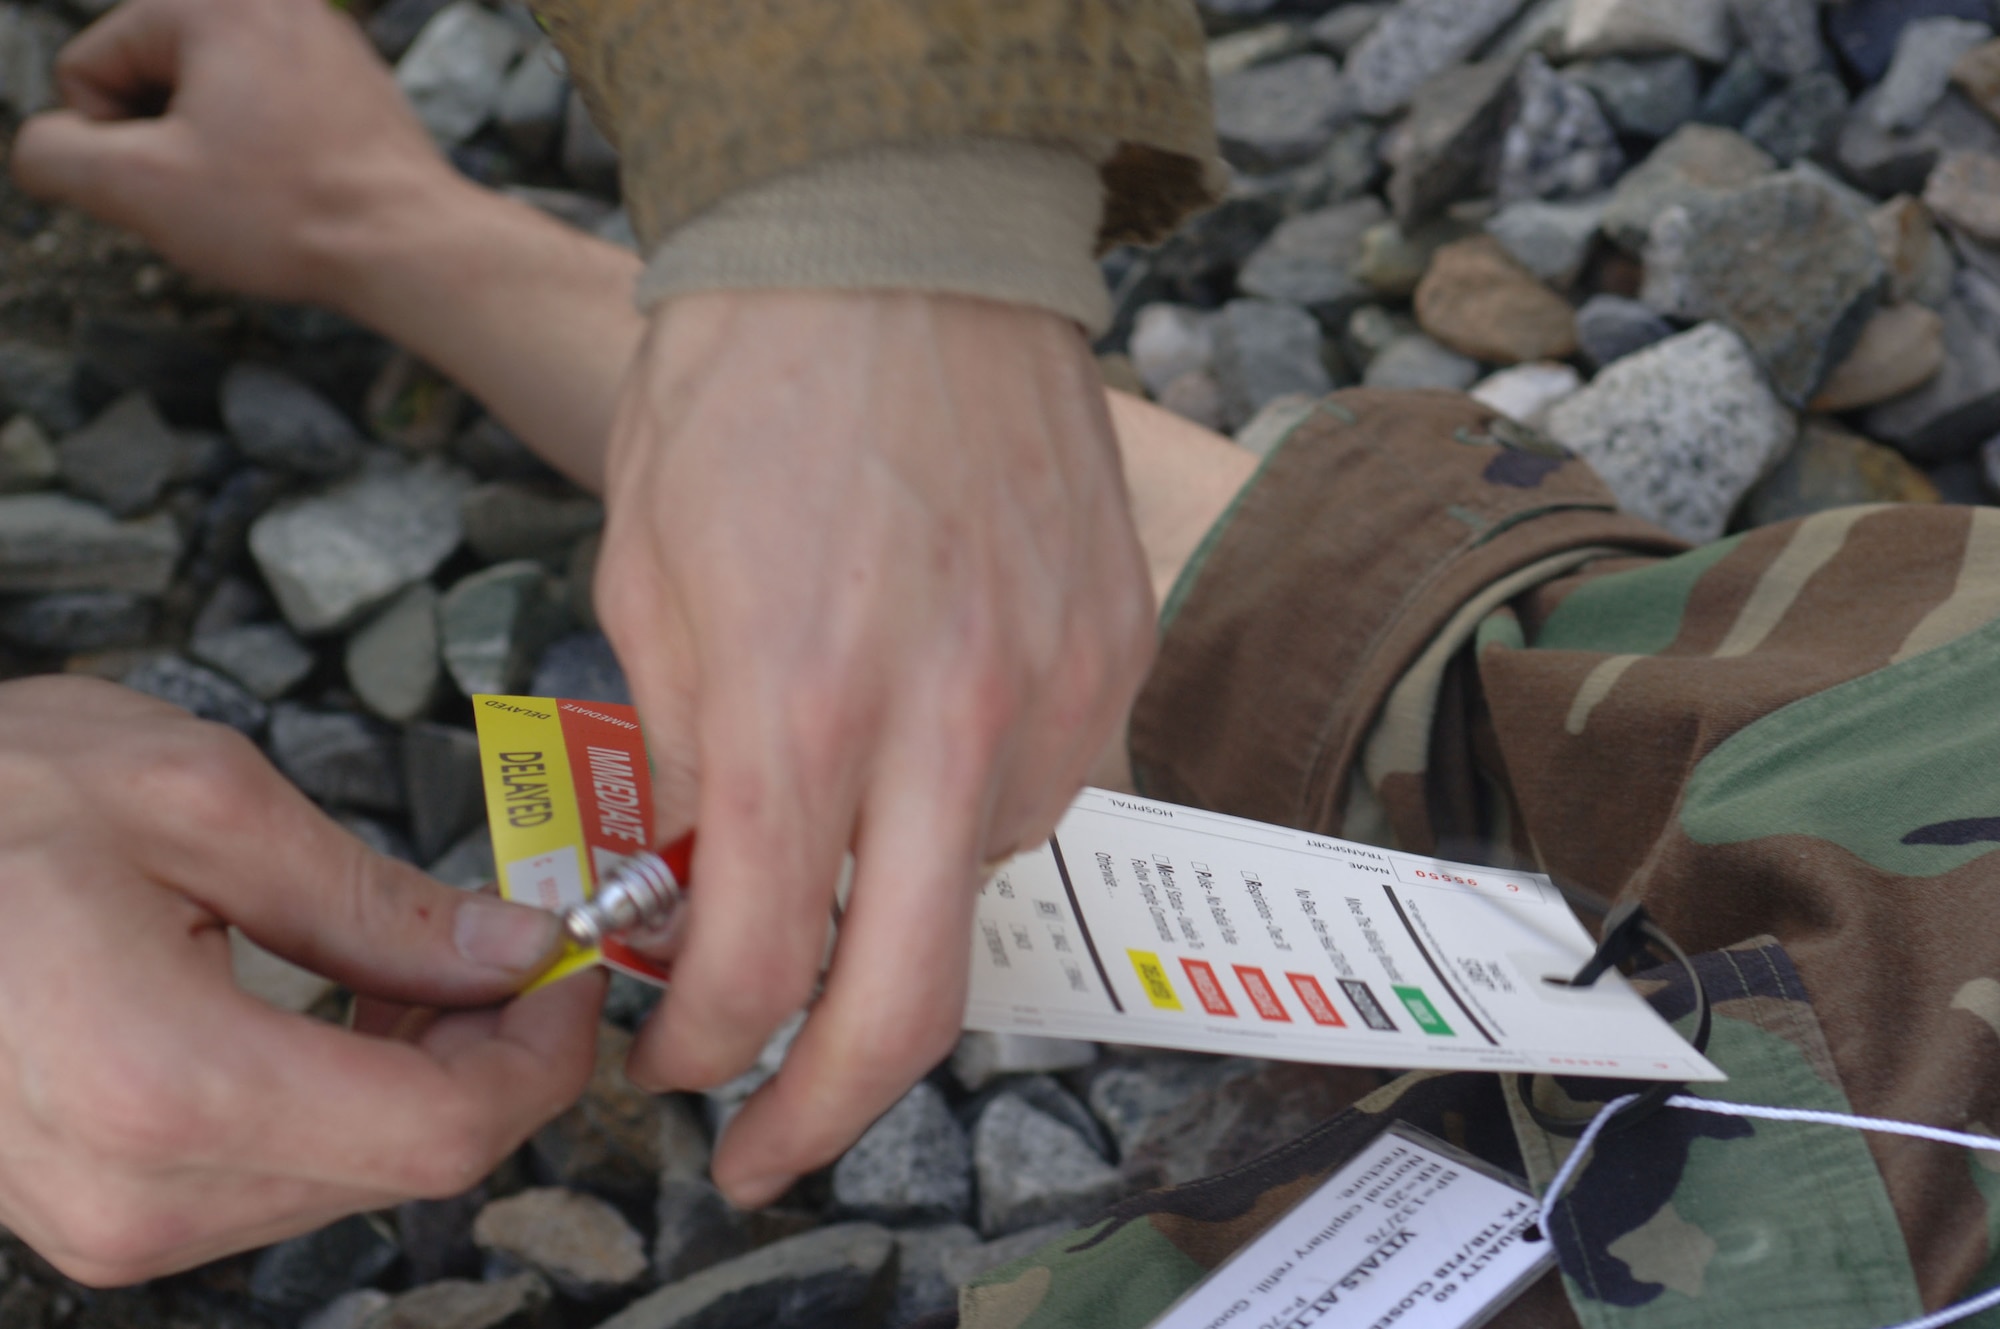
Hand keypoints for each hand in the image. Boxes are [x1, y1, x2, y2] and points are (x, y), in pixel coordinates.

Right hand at [0, 677, 602, 1285]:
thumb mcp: (200, 800)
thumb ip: (376, 900)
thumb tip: (512, 950)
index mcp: (164, 1083)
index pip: (444, 1130)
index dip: (542, 1051)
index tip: (566, 964)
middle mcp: (134, 1192)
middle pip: (411, 1164)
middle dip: (492, 1055)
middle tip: (507, 943)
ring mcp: (103, 1222)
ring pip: (354, 1178)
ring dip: (423, 1076)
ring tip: (419, 961)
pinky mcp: (95, 1212)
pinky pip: (278, 1177)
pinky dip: (348, 1098)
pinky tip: (348, 1007)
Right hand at [9, 0, 449, 306]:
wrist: (415, 246)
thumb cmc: (288, 213)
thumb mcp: (137, 189)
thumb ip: (56, 155)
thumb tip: (49, 147)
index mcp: (209, 1)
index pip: (91, 64)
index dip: (111, 142)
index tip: (176, 180)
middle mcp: (271, 0)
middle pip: (154, 75)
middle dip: (168, 142)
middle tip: (225, 192)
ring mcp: (321, 35)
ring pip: (213, 99)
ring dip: (216, 152)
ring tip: (265, 195)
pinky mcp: (354, 79)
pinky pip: (271, 111)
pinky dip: (270, 154)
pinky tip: (300, 191)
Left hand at [598, 289, 1155, 1204]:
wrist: (900, 240)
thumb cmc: (746, 388)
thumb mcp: (645, 578)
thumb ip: (677, 753)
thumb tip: (697, 878)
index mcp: (798, 708)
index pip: (758, 966)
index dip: (705, 1057)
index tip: (677, 1072)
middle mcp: (945, 724)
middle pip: (913, 1007)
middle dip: (828, 1113)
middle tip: (774, 1147)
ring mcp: (1055, 691)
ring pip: (982, 885)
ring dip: (903, 903)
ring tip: (853, 816)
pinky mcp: (1118, 651)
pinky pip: (1051, 788)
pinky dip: (978, 804)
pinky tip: (936, 730)